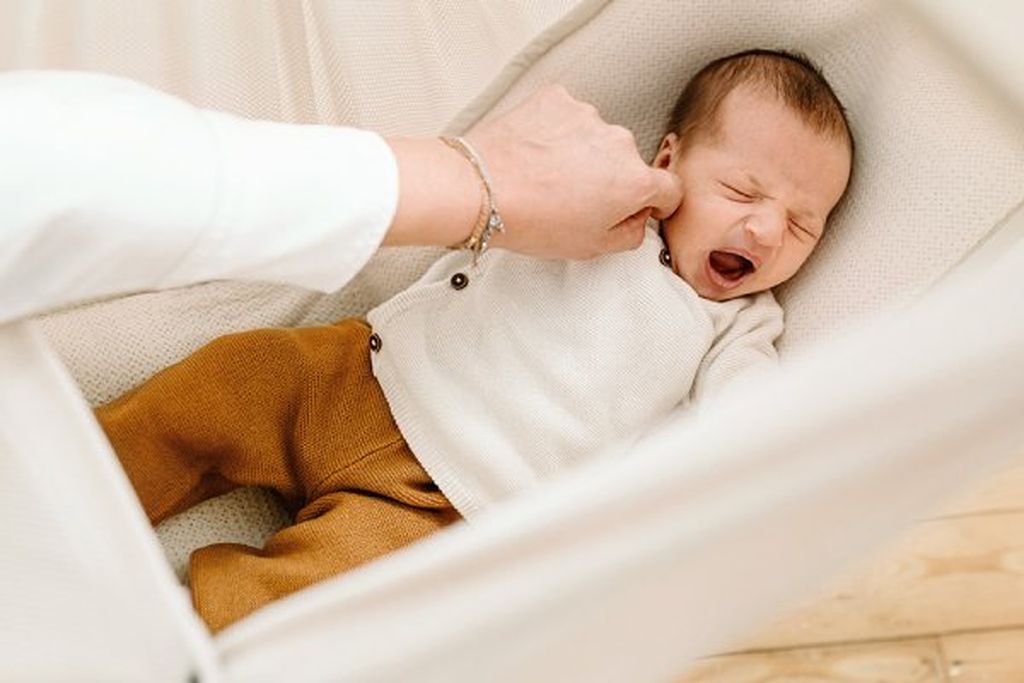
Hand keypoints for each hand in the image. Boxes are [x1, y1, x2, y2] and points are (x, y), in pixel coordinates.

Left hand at [466, 84, 682, 258]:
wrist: (480, 189)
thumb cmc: (531, 221)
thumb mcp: (590, 248)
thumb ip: (629, 234)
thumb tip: (637, 221)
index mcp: (634, 181)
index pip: (669, 188)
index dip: (657, 203)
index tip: (642, 207)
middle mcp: (619, 142)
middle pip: (628, 162)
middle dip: (610, 179)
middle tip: (574, 200)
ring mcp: (588, 116)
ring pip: (596, 138)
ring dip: (581, 154)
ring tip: (547, 177)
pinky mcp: (557, 100)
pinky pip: (567, 117)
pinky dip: (556, 132)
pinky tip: (536, 154)